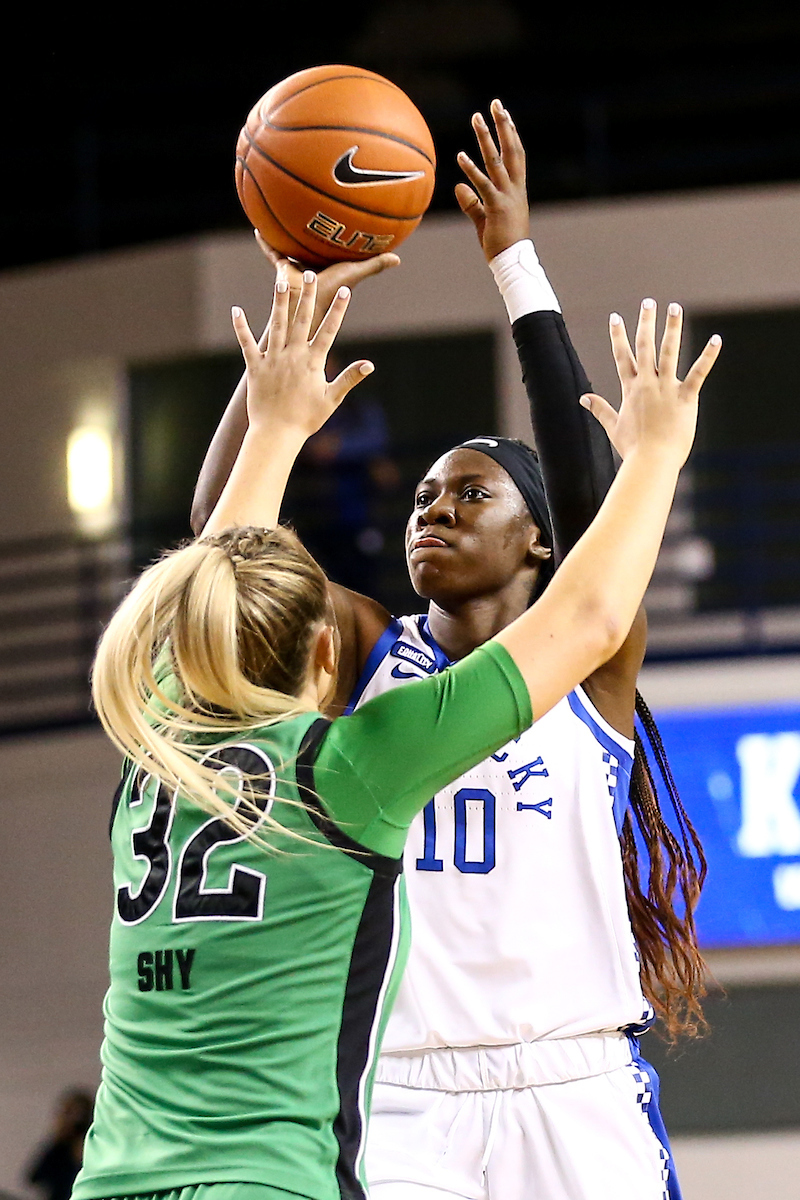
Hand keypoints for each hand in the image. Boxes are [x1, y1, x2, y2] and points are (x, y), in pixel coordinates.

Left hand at [232, 271, 373, 441]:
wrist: (277, 434)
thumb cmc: (306, 419)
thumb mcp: (332, 399)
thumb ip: (349, 379)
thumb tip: (370, 365)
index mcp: (312, 362)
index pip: (328, 330)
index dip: (338, 310)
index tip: (344, 291)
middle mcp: (292, 356)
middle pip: (301, 320)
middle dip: (307, 295)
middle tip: (310, 273)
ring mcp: (272, 360)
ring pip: (276, 325)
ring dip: (278, 302)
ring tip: (281, 281)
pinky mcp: (255, 367)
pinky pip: (246, 344)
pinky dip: (241, 327)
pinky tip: (236, 311)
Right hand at [255, 231, 399, 338]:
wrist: (311, 305)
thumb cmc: (334, 292)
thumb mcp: (355, 272)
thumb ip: (374, 265)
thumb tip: (397, 257)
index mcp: (330, 266)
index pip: (333, 250)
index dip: (335, 241)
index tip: (336, 226)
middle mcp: (312, 266)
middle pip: (311, 247)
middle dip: (310, 236)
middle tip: (306, 217)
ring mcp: (297, 267)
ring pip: (290, 247)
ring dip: (285, 236)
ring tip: (278, 218)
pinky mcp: (283, 268)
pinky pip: (273, 251)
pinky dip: (266, 241)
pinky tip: (259, 227)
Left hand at [455, 99, 529, 262]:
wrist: (512, 261)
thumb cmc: (502, 242)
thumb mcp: (484, 219)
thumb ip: (471, 202)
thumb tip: (457, 186)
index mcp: (516, 189)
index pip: (517, 155)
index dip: (512, 134)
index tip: (507, 116)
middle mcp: (514, 188)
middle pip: (511, 149)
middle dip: (503, 125)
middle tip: (495, 103)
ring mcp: (506, 196)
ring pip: (496, 161)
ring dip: (486, 138)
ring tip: (477, 118)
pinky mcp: (496, 207)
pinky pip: (482, 184)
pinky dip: (471, 169)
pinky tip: (460, 155)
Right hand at [580, 300, 721, 467]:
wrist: (651, 461)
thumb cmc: (633, 448)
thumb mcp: (613, 426)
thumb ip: (599, 409)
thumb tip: (583, 398)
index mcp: (631, 389)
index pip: (622, 356)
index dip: (618, 335)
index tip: (615, 317)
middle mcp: (648, 384)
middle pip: (645, 347)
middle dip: (646, 322)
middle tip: (648, 302)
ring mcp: (667, 389)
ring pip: (670, 352)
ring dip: (672, 328)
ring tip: (675, 308)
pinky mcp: (686, 398)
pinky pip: (699, 372)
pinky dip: (708, 356)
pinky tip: (716, 339)